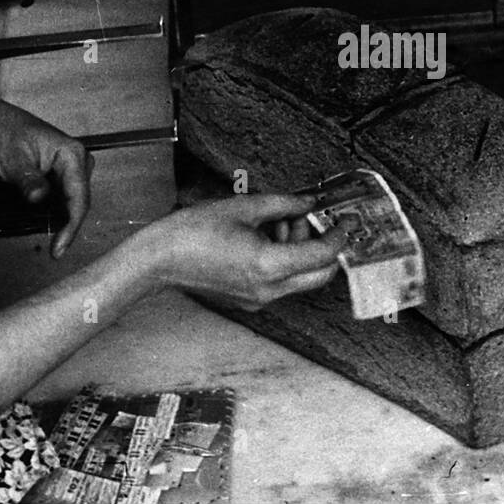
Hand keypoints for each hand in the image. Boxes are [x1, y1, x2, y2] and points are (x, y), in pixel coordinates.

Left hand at [0, 94, 93, 258]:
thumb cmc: (0, 134)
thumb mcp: (12, 160)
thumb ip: (28, 180)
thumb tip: (39, 199)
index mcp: (72, 154)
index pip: (79, 198)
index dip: (71, 226)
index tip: (58, 249)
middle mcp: (76, 162)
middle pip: (78, 203)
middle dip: (66, 226)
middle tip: (52, 248)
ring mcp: (67, 170)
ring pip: (70, 204)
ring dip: (58, 221)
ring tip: (46, 239)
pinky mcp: (56, 176)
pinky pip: (61, 200)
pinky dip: (52, 214)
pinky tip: (40, 224)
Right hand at [141, 194, 343, 310]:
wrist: (158, 260)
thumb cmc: (193, 232)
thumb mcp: (243, 207)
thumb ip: (284, 204)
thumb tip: (308, 203)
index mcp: (268, 265)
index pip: (322, 256)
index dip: (339, 236)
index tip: (345, 222)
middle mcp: (268, 290)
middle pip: (318, 275)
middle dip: (322, 246)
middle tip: (311, 220)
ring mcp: (258, 299)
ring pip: (299, 277)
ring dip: (299, 250)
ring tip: (276, 221)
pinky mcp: (249, 301)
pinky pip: (280, 282)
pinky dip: (283, 260)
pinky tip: (263, 236)